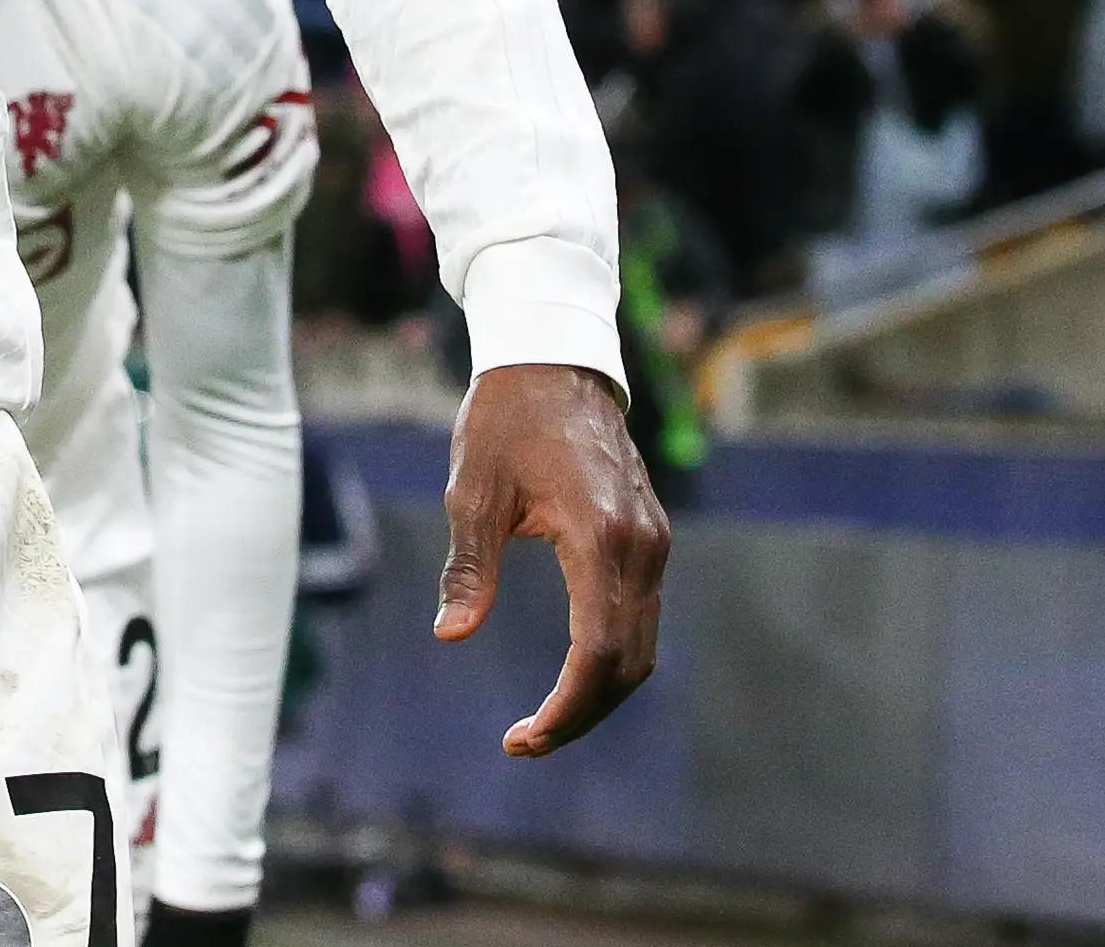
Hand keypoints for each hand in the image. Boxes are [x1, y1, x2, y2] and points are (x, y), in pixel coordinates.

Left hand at [436, 362, 667, 755]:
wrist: (554, 361)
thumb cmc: (504, 420)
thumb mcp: (472, 491)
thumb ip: (469, 566)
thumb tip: (451, 635)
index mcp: (600, 538)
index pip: (597, 653)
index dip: (565, 707)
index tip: (524, 739)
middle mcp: (641, 548)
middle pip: (628, 664)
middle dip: (581, 714)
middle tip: (526, 743)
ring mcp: (653, 543)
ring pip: (642, 647)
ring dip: (599, 692)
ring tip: (545, 722)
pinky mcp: (650, 538)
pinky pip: (640, 617)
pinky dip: (611, 657)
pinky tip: (572, 674)